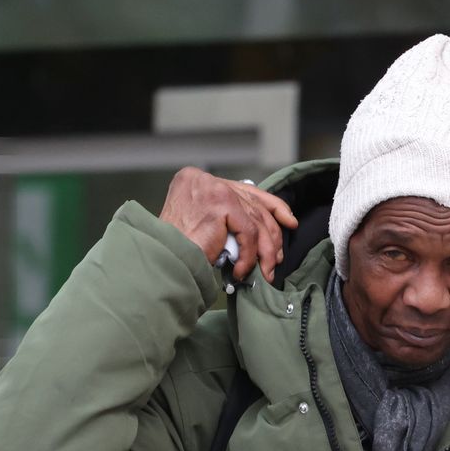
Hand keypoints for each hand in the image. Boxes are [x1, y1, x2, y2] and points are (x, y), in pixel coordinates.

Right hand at [159, 167, 297, 281]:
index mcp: (197, 179)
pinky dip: (249, 255)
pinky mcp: (219, 204)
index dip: (273, 206)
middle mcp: (205, 178)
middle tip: (276, 258)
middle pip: (254, 205)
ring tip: (265, 271)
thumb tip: (263, 229)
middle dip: (271, 234)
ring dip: (264, 251)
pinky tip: (243, 271)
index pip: (246, 189)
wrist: (160, 259)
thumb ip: (226, 217)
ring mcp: (213, 189)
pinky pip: (248, 232)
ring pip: (255, 220)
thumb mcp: (202, 225)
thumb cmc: (175, 249)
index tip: (289, 221)